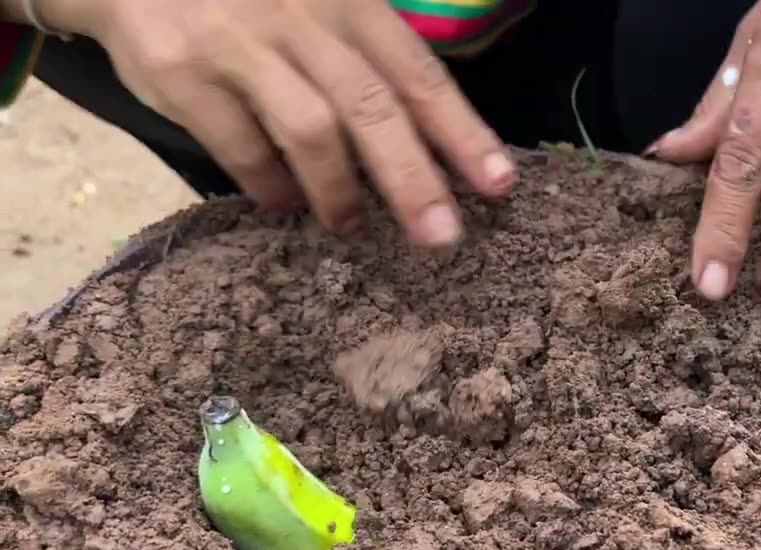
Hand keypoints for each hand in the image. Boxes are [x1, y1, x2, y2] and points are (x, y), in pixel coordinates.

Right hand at [43, 0, 514, 246]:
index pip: (417, 72)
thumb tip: (435, 146)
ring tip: (352, 225)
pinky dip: (271, 187)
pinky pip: (241, 147)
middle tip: (442, 236)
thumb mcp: (319, 7)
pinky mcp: (182, 72)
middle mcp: (300, 15)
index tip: (500, 183)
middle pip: (372, 106)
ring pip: (311, 129)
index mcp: (348, 0)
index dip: (462, 130)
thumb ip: (367, 60)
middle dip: (413, 178)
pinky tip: (285, 204)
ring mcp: (239, 43)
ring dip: (339, 190)